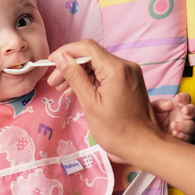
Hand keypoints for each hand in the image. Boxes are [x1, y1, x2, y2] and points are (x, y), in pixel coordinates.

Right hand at [46, 40, 170, 162]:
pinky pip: (107, 75)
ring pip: (98, 66)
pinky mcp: (130, 82)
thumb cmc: (116, 131)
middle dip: (70, 66)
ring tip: (63, 90)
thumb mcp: (90, 104)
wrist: (143, 146)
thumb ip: (75, 77)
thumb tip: (61, 59)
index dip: (66, 52)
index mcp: (116, 69)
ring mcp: (129, 74)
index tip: (50, 63)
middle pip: (92, 56)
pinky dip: (91, 81)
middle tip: (54, 83)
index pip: (87, 48)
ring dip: (79, 74)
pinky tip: (78, 92)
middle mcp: (125, 66)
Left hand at [152, 92, 194, 141]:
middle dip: (190, 110)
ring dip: (184, 125)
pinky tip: (174, 134)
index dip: (184, 97)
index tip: (177, 98)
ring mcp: (183, 127)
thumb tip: (169, 104)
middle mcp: (182, 115)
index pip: (186, 98)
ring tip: (173, 125)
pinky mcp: (181, 137)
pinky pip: (186, 137)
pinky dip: (182, 136)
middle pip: (192, 111)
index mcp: (177, 105)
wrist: (147, 132)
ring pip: (191, 125)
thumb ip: (161, 104)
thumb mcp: (153, 108)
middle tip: (184, 110)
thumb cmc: (152, 116)